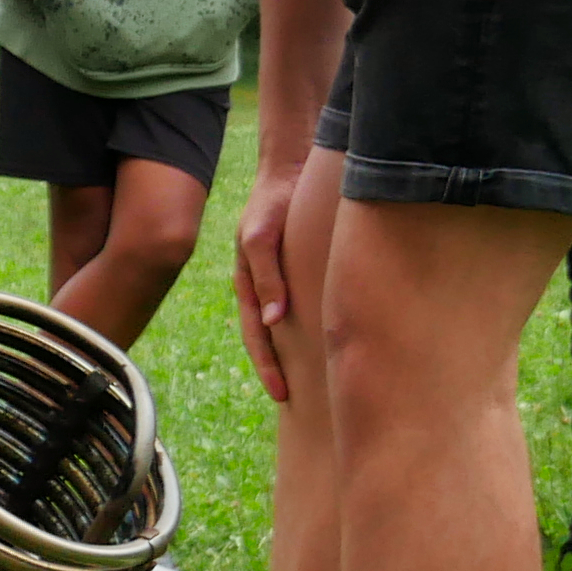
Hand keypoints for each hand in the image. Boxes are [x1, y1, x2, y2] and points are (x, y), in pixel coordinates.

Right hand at [228, 158, 301, 403]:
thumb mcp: (261, 238)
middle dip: (278, 368)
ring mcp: (278, 279)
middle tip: (294, 400)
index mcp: (248, 283)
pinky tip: (323, 341)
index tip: (282, 395)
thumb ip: (267, 277)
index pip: (257, 335)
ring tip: (309, 380)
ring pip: (283, 326)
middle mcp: (263, 286)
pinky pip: (300, 307)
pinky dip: (307, 330)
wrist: (290, 170)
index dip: (268, 366)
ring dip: (292, 353)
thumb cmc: (273, 203)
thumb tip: (275, 322)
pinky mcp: (297, 270)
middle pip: (267, 338)